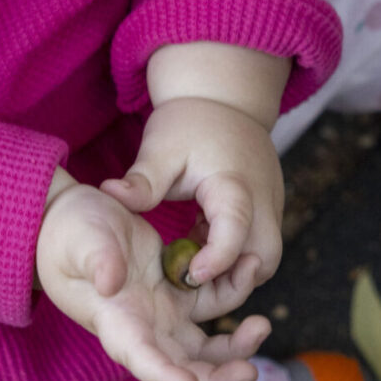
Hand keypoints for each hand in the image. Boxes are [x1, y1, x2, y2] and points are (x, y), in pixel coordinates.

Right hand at [37, 179, 270, 380]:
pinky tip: (248, 284)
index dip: (165, 376)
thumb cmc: (69, 231)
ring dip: (234, 349)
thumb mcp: (80, 241)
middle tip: (249, 372)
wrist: (70, 219)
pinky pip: (212, 313)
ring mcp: (162, 314)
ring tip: (261, 327)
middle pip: (182, 368)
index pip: (141, 359)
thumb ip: (97, 260)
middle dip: (216, 378)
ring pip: (204, 348)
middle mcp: (141, 328)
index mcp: (116, 322)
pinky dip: (233, 310)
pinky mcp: (176, 295)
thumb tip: (111, 281)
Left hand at [99, 98, 283, 315]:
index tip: (188, 275)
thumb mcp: (161, 148)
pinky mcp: (267, 211)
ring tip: (193, 251)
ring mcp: (270, 207)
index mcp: (234, 185)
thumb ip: (142, 179)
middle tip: (191, 275)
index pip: (236, 230)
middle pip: (264, 258)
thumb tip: (110, 194)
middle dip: (234, 279)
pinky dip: (233, 254)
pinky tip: (200, 237)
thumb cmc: (190, 124)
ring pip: (264, 258)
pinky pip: (257, 246)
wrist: (223, 101)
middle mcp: (262, 201)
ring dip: (234, 269)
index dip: (216, 259)